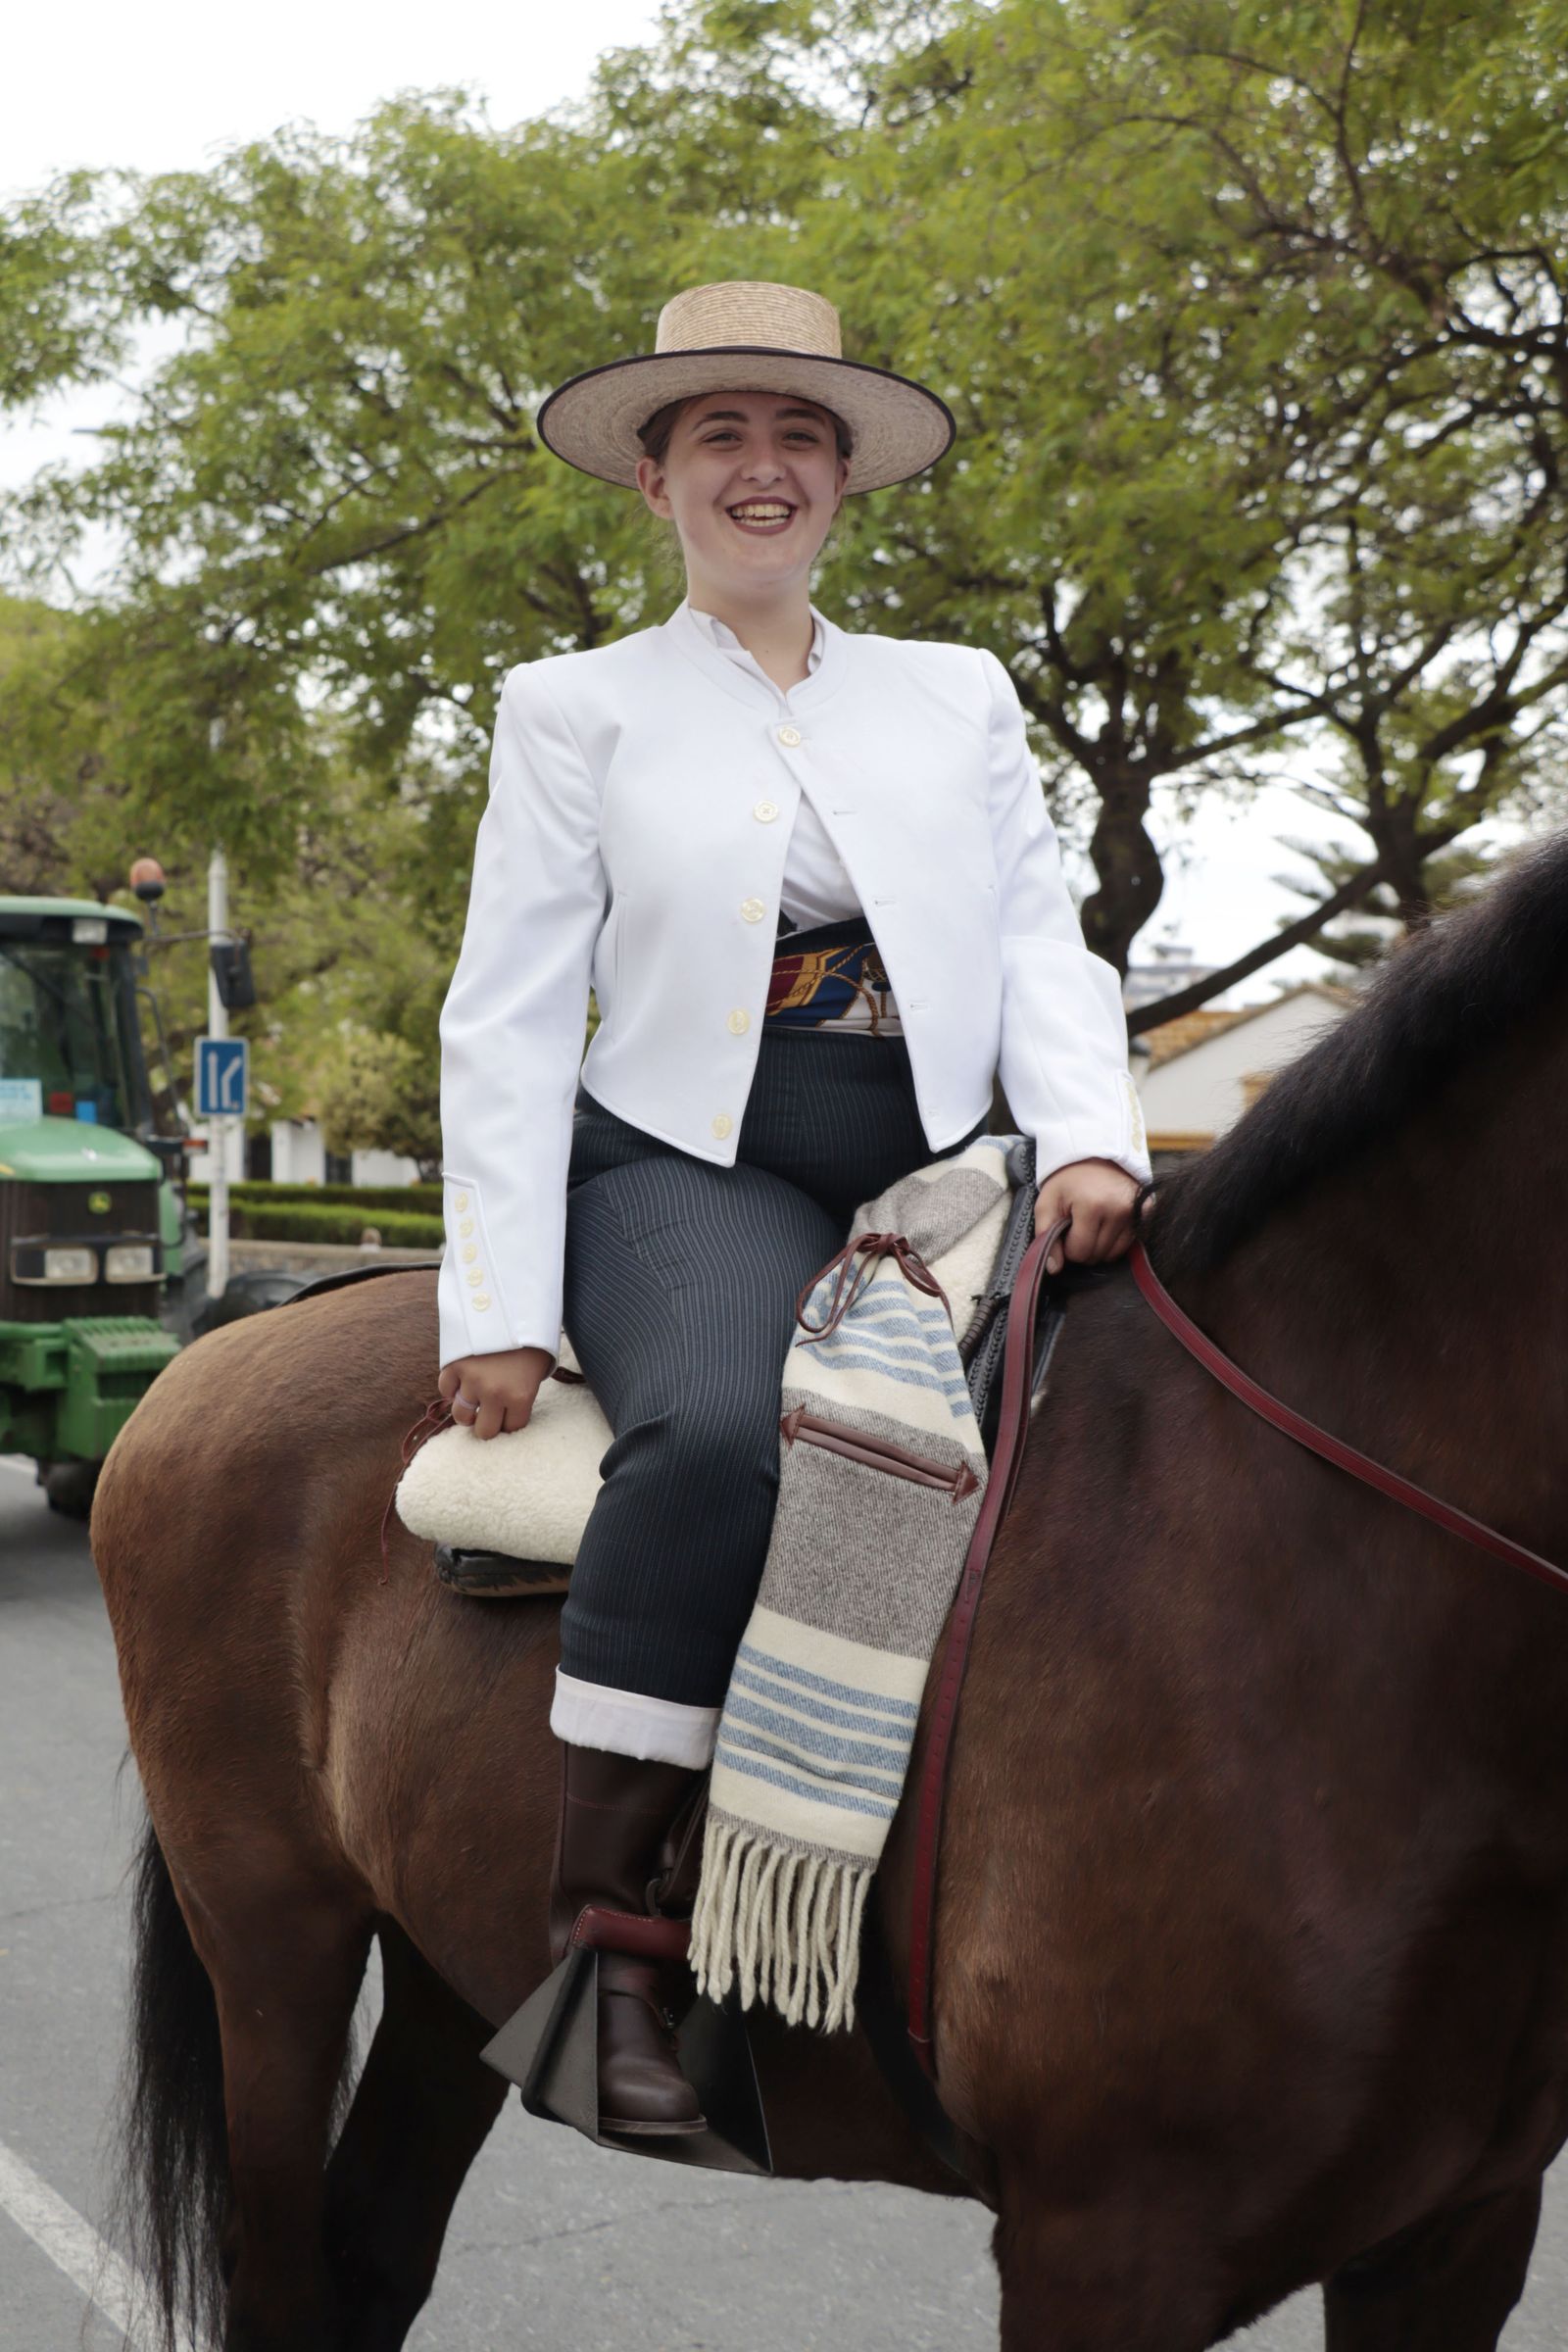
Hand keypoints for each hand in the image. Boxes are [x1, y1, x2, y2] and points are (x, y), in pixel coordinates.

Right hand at [437, 1346, 554, 1440]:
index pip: (512, 1429)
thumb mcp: (538, 1369)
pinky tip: (461, 1383)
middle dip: (488, 1424)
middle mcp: (495, 1393)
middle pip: (484, 1431)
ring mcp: (472, 1380)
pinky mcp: (454, 1365)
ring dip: (467, 1412)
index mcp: (521, 1396)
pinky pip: (446, 1390)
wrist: (512, 1303)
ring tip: (473, 1403)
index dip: (510, 1423)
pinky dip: (452, 1389)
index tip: (509, 1417)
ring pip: (461, 1415)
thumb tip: (510, 1411)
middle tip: (490, 1413)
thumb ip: (524, 1393)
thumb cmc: (531, 1338)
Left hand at [1033, 1158, 1147, 1275]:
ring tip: (1092, 1224)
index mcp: (1092, 1206)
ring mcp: (1135, 1212)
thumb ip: (1045, 1235)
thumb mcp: (1047, 1202)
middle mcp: (1119, 1210)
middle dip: (1083, 1247)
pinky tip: (1106, 1224)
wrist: (1096, 1153)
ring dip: (1099, 1246)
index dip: (1068, 1246)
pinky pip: (1129, 1244)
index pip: (1079, 1252)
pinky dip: (1115, 1240)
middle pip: (1097, 1255)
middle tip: (1078, 1225)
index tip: (1066, 1229)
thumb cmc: (1068, 1180)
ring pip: (1114, 1254)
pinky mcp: (1147, 1212)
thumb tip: (1054, 1269)